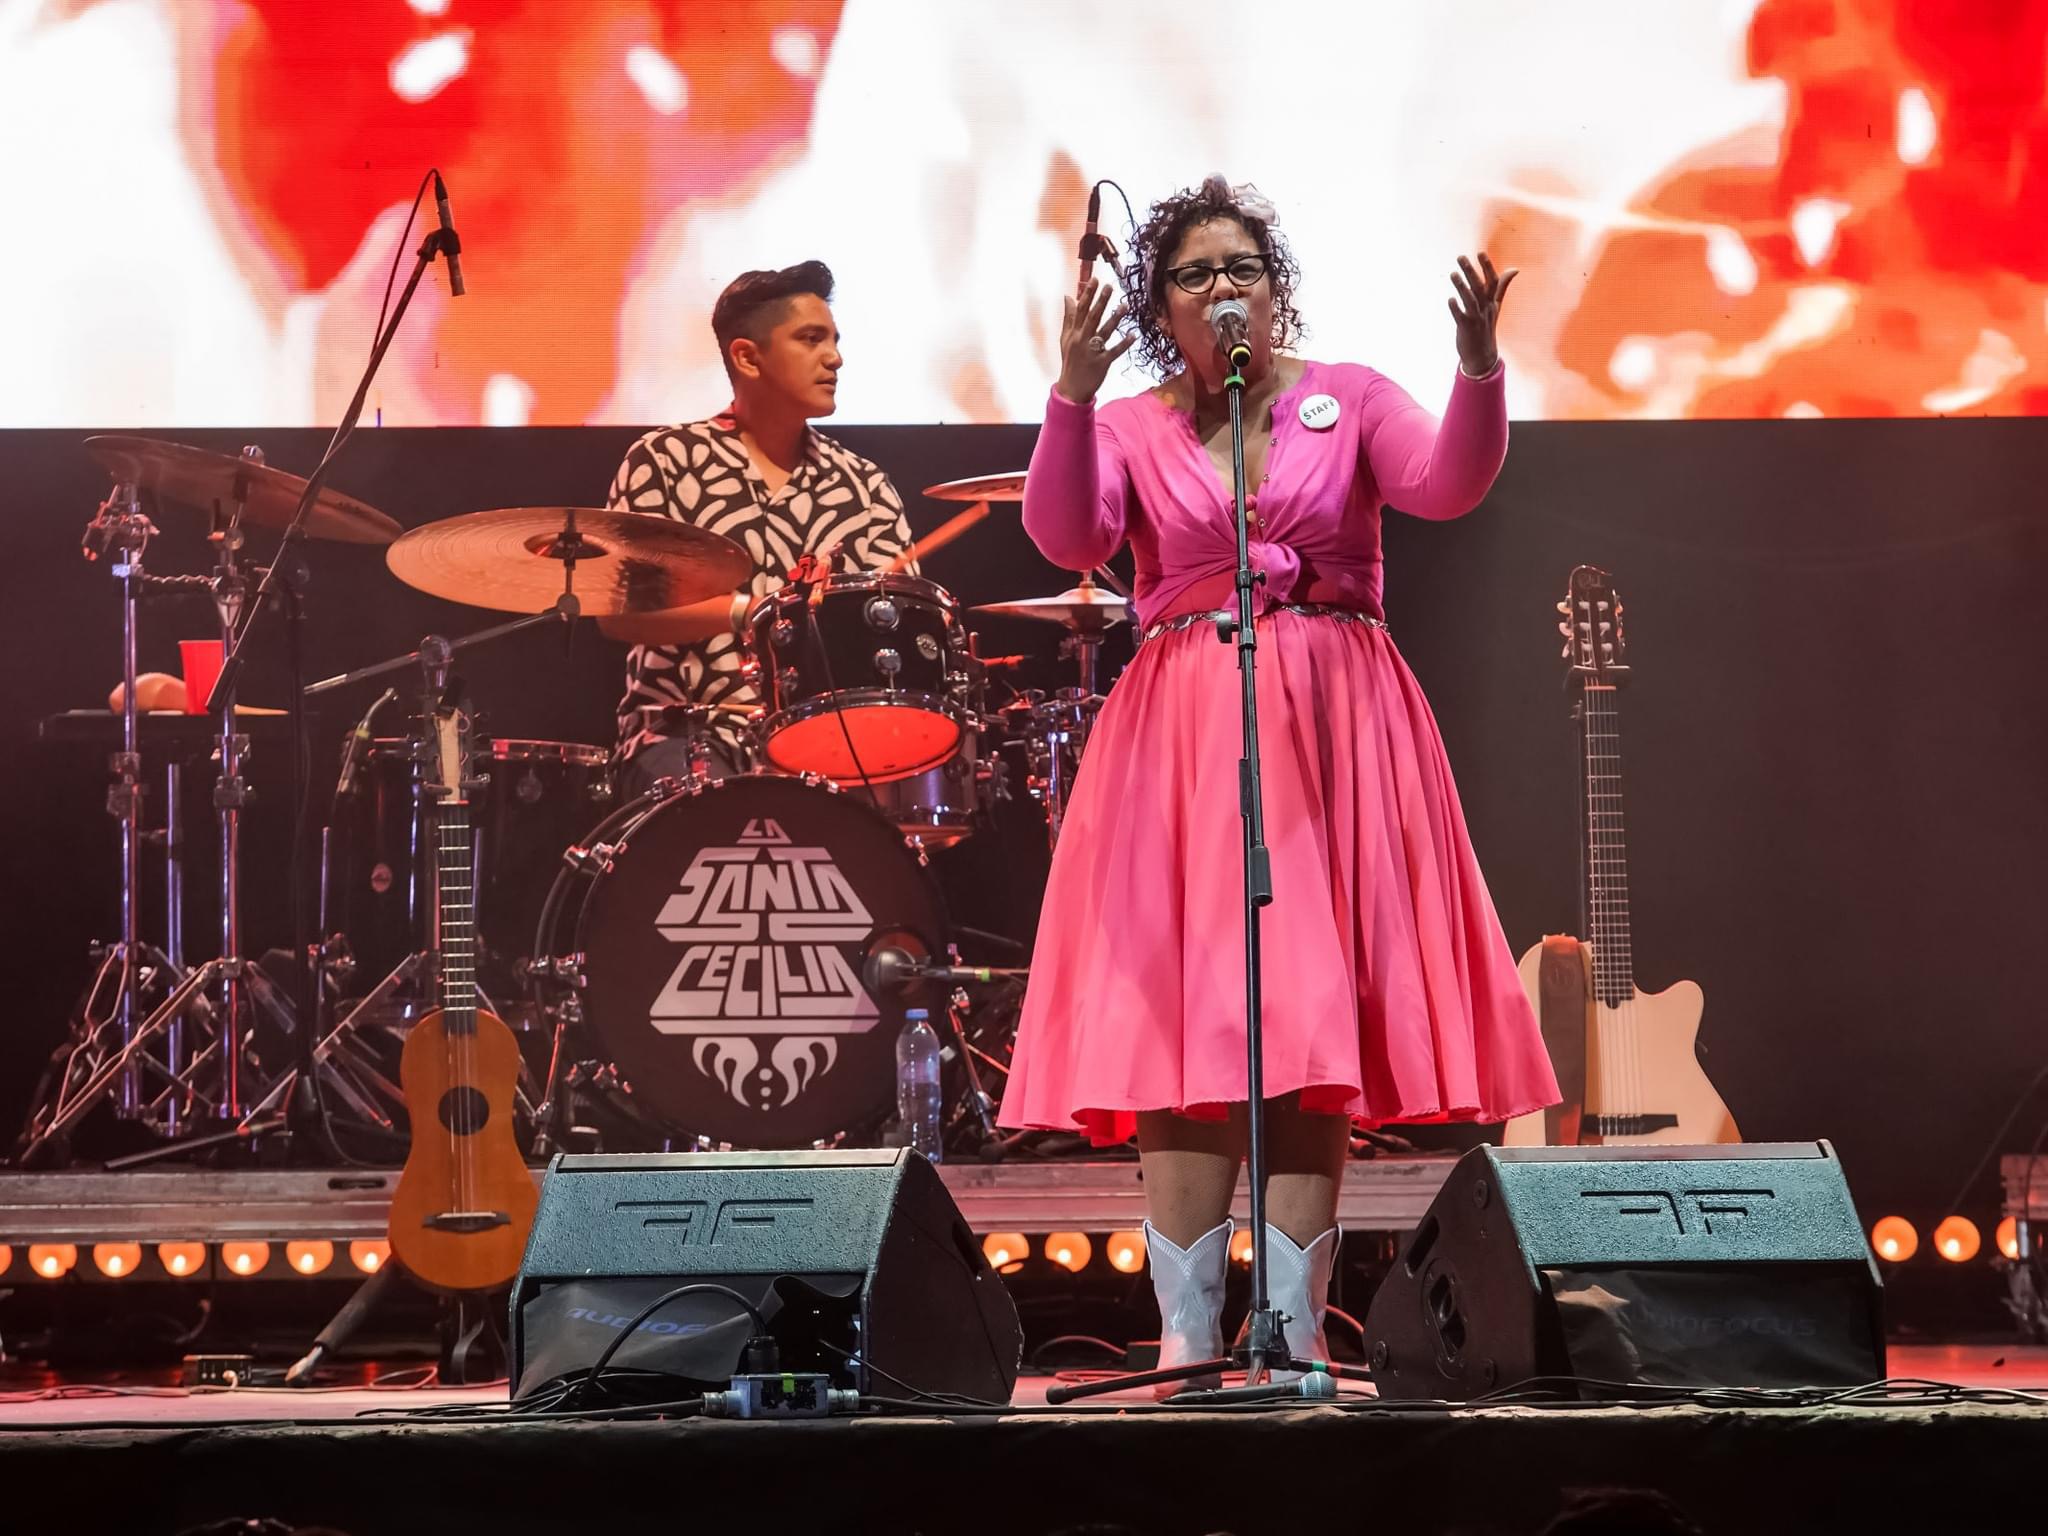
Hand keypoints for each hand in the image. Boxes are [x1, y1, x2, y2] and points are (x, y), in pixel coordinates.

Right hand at [1055, 278, 1133, 403]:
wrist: (1072, 388)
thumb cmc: (1070, 361)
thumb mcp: (1065, 339)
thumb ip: (1068, 317)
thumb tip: (1068, 297)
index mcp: (1074, 333)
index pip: (1080, 310)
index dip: (1087, 294)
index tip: (1095, 280)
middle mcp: (1082, 340)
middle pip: (1092, 317)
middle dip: (1101, 301)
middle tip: (1110, 286)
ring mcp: (1092, 352)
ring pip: (1104, 332)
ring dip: (1115, 319)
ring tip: (1125, 306)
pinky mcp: (1102, 363)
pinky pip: (1114, 351)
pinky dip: (1123, 344)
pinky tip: (1132, 335)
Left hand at [1448, 253, 1517, 375]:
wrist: (1482, 355)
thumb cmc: (1487, 327)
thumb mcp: (1496, 306)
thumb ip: (1502, 286)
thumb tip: (1515, 269)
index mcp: (1492, 302)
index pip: (1493, 281)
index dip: (1487, 267)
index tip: (1480, 252)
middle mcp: (1485, 308)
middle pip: (1479, 287)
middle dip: (1471, 271)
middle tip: (1460, 257)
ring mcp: (1476, 318)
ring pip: (1470, 300)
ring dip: (1461, 287)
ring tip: (1452, 274)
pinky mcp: (1466, 329)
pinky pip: (1461, 317)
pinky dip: (1456, 308)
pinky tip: (1450, 299)